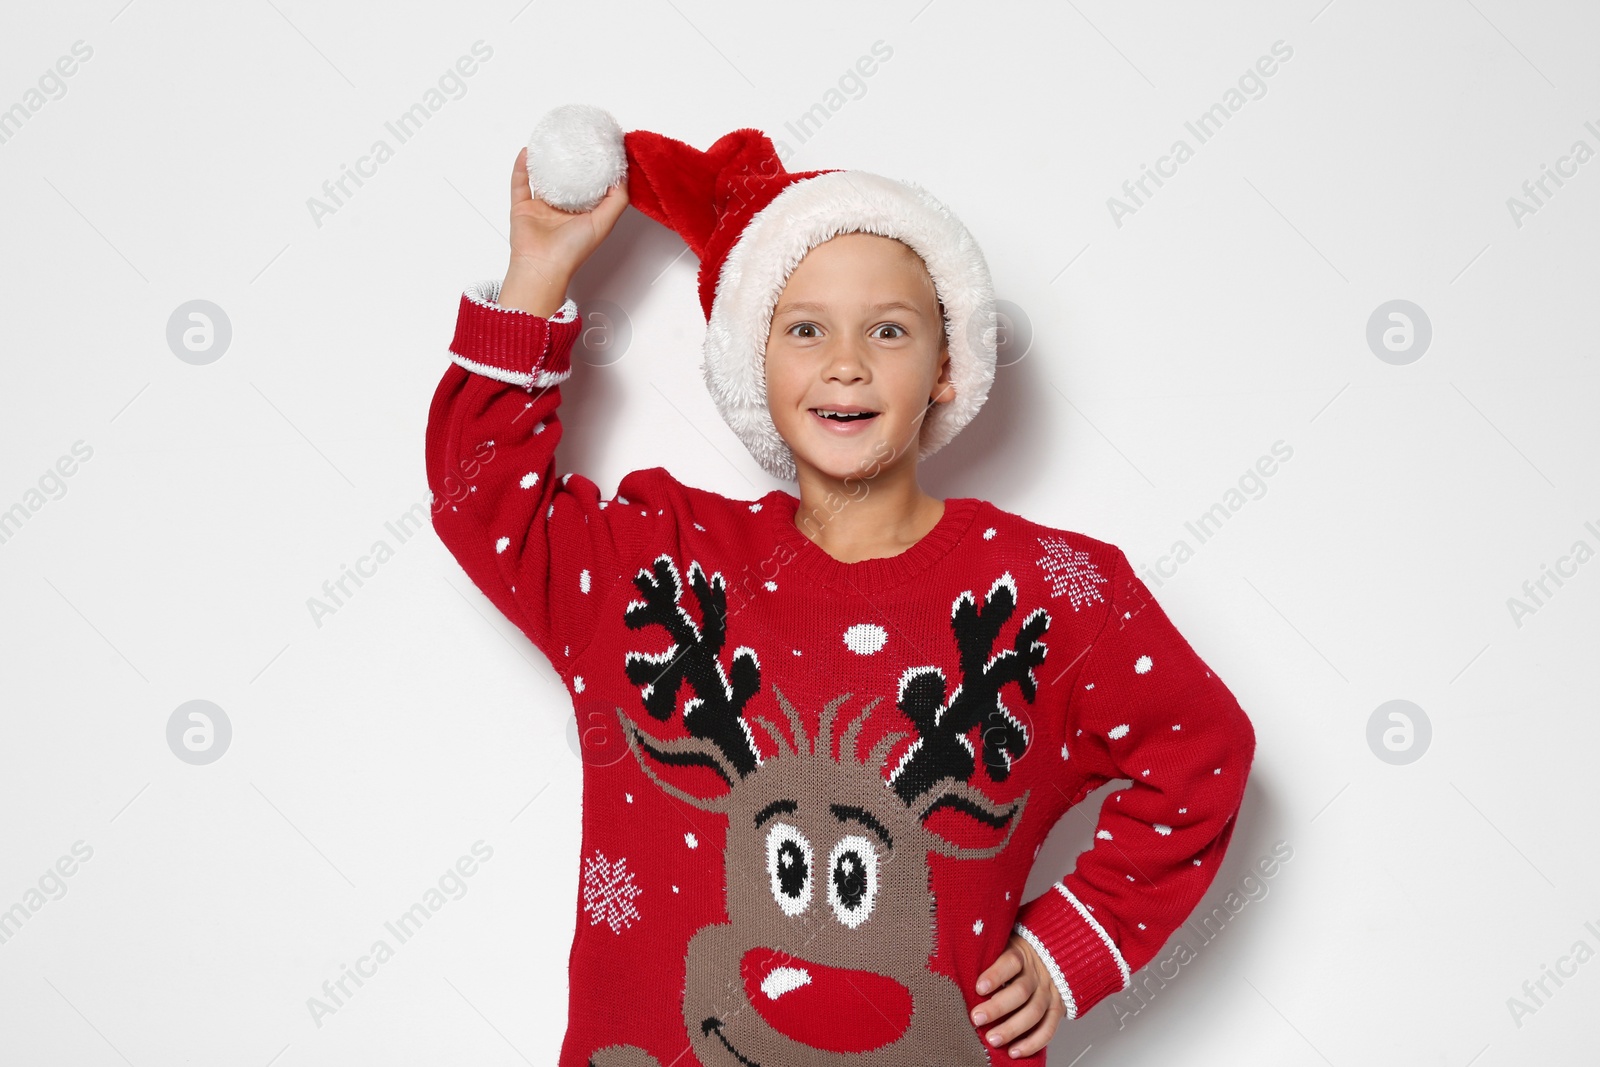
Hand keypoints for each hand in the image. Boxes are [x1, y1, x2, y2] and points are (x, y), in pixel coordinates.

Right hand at [500, 145, 629, 315]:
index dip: (596, 170)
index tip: (601, 149)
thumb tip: (623, 174)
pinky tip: (527, 151)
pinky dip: (522, 167)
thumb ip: (617, 199)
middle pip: (566, 180)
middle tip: (576, 140)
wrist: (542, 266)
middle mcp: (562, 211)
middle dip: (570, 161)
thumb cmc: (572, 251)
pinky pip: (520, 183)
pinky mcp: (522, 208)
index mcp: (582, 215)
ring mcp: (540, 209)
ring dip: (545, 161)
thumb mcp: (604, 222)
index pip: (590, 188)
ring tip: (551, 141)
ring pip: (542, 179)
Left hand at [970, 934, 1066, 1056]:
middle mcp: (1037, 974)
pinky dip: (1033, 1043)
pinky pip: (1048, 1028)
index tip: (978, 988)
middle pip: (1020, 991)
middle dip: (997, 1008)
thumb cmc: (1015, 956)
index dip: (995, 975)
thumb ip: (986, 957)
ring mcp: (1049, 992)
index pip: (1010, 962)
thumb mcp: (1002, 947)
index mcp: (1022, 954)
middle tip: (977, 1018)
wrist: (1049, 956)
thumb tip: (957, 968)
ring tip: (993, 1039)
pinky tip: (1015, 1051)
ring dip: (1012, 1029)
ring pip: (1034, 1012)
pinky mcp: (1057, 1008)